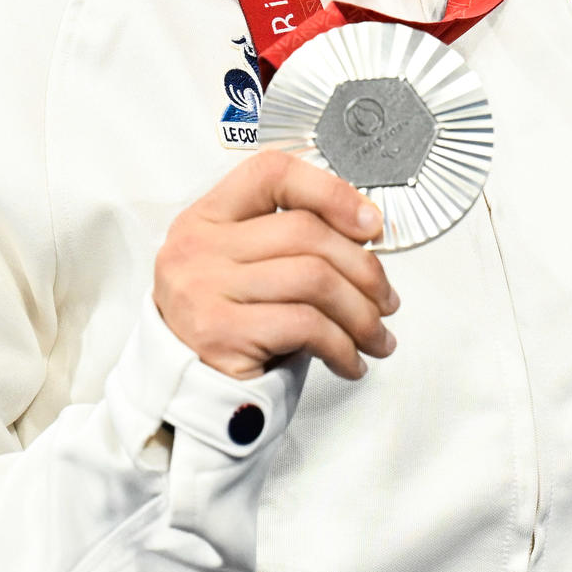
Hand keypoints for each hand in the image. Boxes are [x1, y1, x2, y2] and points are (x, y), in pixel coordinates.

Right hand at [155, 151, 398, 380]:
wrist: (186, 397)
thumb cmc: (230, 331)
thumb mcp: (249, 272)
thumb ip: (292, 244)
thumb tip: (366, 233)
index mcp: (205, 219)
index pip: (271, 174)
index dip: (330, 191)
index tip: (370, 224)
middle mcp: (197, 247)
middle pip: (304, 231)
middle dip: (363, 268)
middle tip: (385, 299)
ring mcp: (203, 288)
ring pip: (313, 279)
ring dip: (361, 313)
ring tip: (375, 336)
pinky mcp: (220, 333)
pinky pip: (305, 324)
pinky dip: (342, 345)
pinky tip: (349, 360)